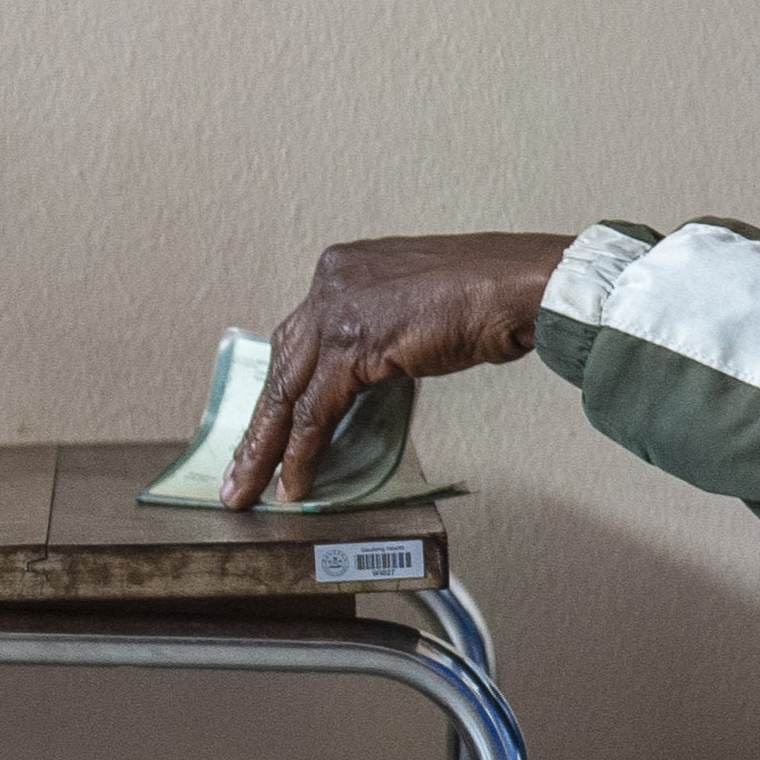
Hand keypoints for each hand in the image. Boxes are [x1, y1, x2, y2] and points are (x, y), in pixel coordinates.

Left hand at [232, 231, 570, 504]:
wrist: (522, 285)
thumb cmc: (489, 295)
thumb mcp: (415, 308)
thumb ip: (379, 334)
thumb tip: (363, 375)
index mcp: (342, 268)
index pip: (296, 340)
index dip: (281, 390)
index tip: (266, 428)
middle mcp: (329, 282)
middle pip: (281, 366)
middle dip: (259, 426)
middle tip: (237, 473)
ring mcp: (337, 310)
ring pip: (287, 392)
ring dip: (266, 448)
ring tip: (249, 491)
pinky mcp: (353, 345)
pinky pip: (316, 411)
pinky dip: (303, 452)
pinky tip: (296, 483)